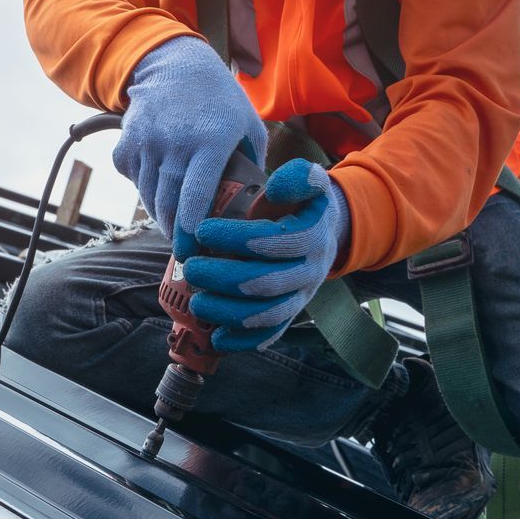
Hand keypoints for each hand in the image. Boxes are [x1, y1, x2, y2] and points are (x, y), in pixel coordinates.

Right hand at [112, 37, 267, 253]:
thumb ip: (255, 165)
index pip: (195, 195)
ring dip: (161, 215)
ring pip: (148, 196)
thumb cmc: (220, 99)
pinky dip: (144, 189)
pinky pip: (133, 179)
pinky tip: (159, 186)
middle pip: (169, 203)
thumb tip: (258, 205)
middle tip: (186, 247)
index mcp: (211, 140)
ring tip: (174, 224)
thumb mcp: (249, 125)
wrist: (175, 65)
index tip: (193, 248)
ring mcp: (146, 142)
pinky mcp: (126, 143)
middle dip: (176, 231)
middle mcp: (175, 142)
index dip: (191, 228)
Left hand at [184, 159, 348, 351]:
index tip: (203, 230)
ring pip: (267, 314)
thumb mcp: (309, 181)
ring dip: (229, 312)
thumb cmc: (304, 204)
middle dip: (224, 278)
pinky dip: (244, 341)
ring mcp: (301, 297)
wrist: (326, 232)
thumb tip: (277, 186)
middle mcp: (310, 271)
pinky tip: (217, 339)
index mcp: (312, 236)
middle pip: (266, 282)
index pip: (274, 241)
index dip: (237, 238)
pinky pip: (271, 334)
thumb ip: (298, 176)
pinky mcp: (291, 314)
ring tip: (197, 302)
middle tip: (193, 268)